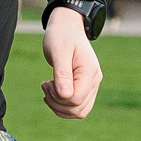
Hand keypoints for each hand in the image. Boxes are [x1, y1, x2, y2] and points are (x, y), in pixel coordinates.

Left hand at [41, 5, 102, 119]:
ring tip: (47, 90)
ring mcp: (92, 85)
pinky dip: (63, 107)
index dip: (58, 97)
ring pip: (79, 112)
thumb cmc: (61, 36)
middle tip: (45, 85)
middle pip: (77, 108)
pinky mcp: (85, 88)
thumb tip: (65, 96)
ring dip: (59, 107)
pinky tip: (52, 94)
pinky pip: (77, 107)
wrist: (67, 28)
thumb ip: (62, 74)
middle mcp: (95, 80)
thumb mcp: (58, 52)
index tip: (46, 83)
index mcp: (90, 71)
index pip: (76, 98)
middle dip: (56, 102)